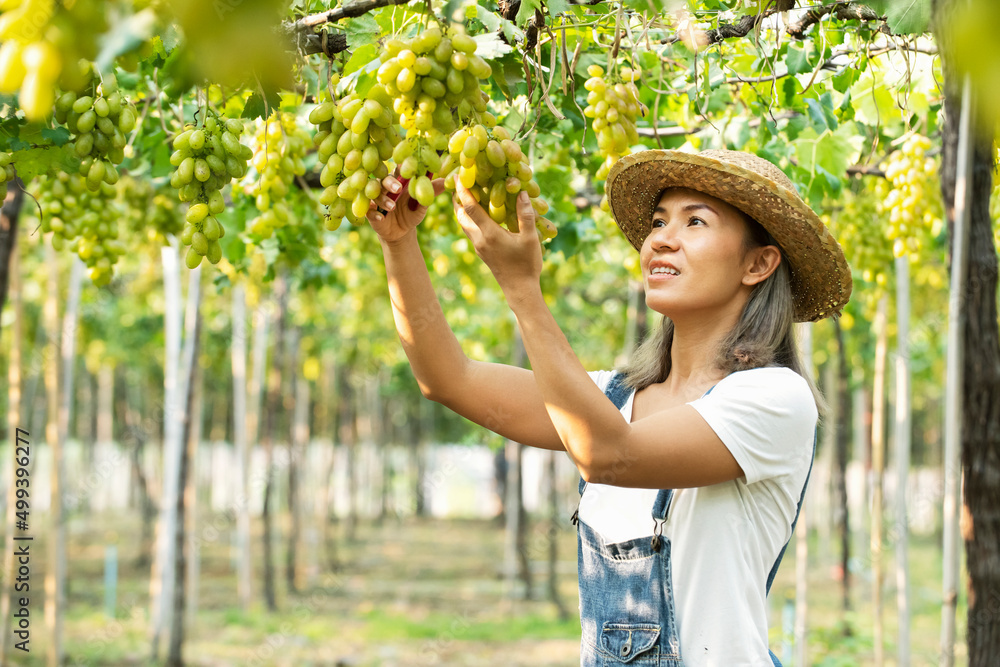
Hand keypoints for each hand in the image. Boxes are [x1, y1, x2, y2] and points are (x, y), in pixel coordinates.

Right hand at [366, 174, 445, 244]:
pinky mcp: (370, 211)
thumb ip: (431, 191)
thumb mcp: (422, 203)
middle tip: (398, 188)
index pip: (398, 169)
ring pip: (374, 193)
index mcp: (398, 180)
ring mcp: (375, 198)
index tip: (405, 165)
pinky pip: (368, 209)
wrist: (402, 231)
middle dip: (390, 182)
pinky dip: (374, 213)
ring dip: (383, 199)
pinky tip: (381, 218)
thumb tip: (446, 182)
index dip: (401, 166)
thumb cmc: (412, 211)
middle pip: (383, 179)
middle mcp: (385, 186)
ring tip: (393, 207)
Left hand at [453, 179, 542, 297]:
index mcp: (489, 234)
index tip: (457, 175)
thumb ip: (526, 215)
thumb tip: (522, 192)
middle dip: (456, 198)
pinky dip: (469, 219)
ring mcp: (478, 247)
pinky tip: (477, 214)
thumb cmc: (527, 264)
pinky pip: (470, 231)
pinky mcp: (481, 252)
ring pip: (463, 224)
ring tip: (464, 195)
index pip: (470, 208)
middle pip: (460, 215)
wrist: (519, 289)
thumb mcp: (530, 238)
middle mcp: (479, 239)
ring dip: (461, 209)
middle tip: (457, 183)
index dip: (463, 190)